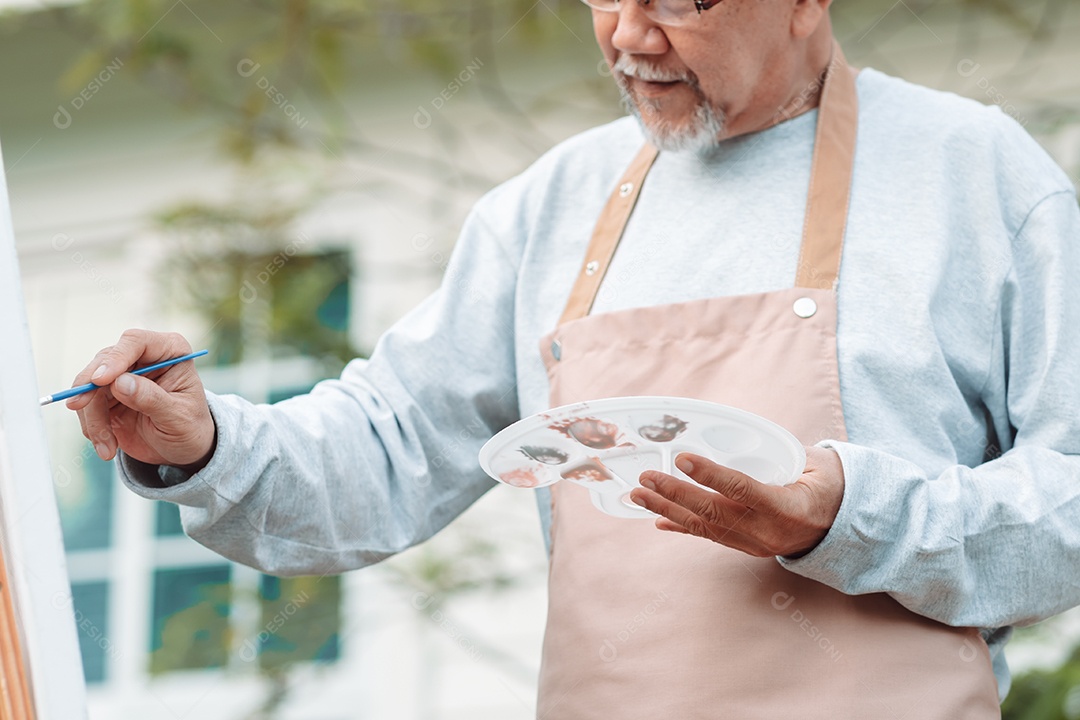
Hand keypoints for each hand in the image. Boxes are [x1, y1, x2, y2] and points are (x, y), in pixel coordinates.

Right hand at [65, 329, 215, 470]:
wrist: (182, 448)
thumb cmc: (190, 427)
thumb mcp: (178, 417)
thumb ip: (151, 399)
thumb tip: (119, 383)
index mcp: (170, 351)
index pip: (137, 342)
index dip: (116, 358)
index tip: (100, 380)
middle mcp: (144, 357)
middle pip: (105, 361)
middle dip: (90, 387)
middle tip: (78, 407)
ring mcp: (123, 375)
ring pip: (90, 385)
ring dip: (92, 418)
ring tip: (107, 448)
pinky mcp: (107, 395)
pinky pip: (87, 405)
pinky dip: (91, 427)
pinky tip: (107, 446)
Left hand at [629, 446, 844, 557]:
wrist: (842, 528)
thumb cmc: (829, 487)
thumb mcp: (817, 465)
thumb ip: (782, 452)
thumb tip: (742, 434)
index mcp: (788, 506)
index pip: (742, 489)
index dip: (710, 475)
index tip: (682, 458)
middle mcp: (766, 530)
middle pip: (713, 512)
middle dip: (675, 494)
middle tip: (646, 477)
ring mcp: (754, 543)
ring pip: (704, 526)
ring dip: (667, 510)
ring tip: (639, 495)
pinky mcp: (745, 547)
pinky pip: (708, 536)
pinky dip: (681, 527)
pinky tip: (657, 521)